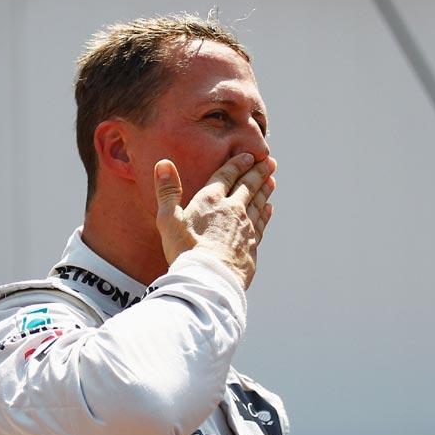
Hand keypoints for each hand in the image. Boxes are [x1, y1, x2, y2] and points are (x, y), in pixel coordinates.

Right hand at [154, 153, 275, 288]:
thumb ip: (167, 191)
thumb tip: (163, 164)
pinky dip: (266, 214)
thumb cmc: (185, 249)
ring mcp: (245, 227)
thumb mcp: (168, 219)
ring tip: (271, 180)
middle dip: (258, 172)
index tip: (249, 155)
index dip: (238, 164)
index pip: (227, 176)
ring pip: (259, 203)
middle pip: (248, 186)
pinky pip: (261, 224)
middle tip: (268, 162)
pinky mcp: (252, 245)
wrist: (209, 278)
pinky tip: (269, 209)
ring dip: (265, 190)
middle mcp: (233, 209)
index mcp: (211, 200)